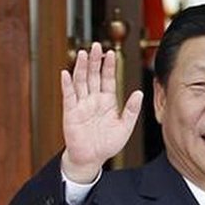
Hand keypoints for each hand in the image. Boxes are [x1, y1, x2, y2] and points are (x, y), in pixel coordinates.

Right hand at [60, 42, 143, 182]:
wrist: (92, 158)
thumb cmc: (107, 144)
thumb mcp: (125, 127)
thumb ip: (131, 110)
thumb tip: (139, 93)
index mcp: (107, 102)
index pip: (108, 79)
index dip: (109, 66)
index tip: (111, 53)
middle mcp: (93, 100)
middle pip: (93, 76)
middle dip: (95, 61)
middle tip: (96, 45)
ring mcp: (81, 105)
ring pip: (80, 82)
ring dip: (81, 67)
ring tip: (83, 53)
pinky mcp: (71, 113)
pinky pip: (68, 96)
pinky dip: (67, 85)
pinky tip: (66, 73)